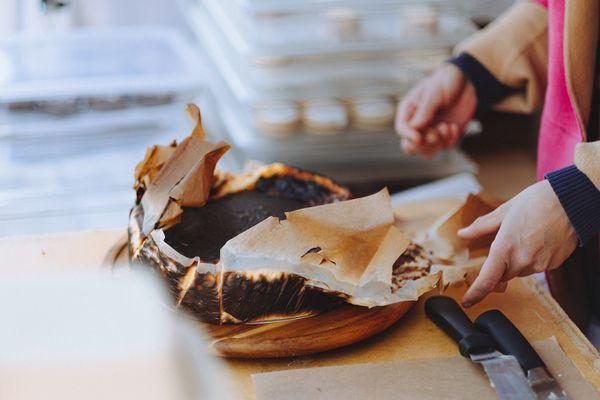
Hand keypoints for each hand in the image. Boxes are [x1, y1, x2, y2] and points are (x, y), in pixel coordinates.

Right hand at [395, 63, 476, 157]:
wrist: (465, 81)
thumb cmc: (444, 83)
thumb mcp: (433, 94)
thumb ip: (424, 111)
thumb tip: (414, 129)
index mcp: (409, 112)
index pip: (402, 130)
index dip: (409, 136)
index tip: (419, 137)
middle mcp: (418, 125)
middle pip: (410, 147)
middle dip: (422, 145)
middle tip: (434, 135)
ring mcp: (432, 132)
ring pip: (427, 152)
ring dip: (437, 144)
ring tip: (446, 127)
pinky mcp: (447, 136)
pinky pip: (446, 147)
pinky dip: (450, 140)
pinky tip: (454, 126)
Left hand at [458, 180, 577, 306]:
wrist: (570, 200)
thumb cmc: (536, 202)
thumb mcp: (503, 211)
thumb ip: (481, 227)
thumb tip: (463, 234)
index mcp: (505, 248)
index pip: (487, 281)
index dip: (475, 294)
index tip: (467, 302)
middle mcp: (522, 260)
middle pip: (502, 276)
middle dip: (499, 267)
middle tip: (505, 246)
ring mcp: (540, 264)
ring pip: (520, 271)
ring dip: (517, 261)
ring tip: (525, 236)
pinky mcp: (553, 264)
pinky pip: (536, 267)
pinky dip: (532, 258)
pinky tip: (538, 240)